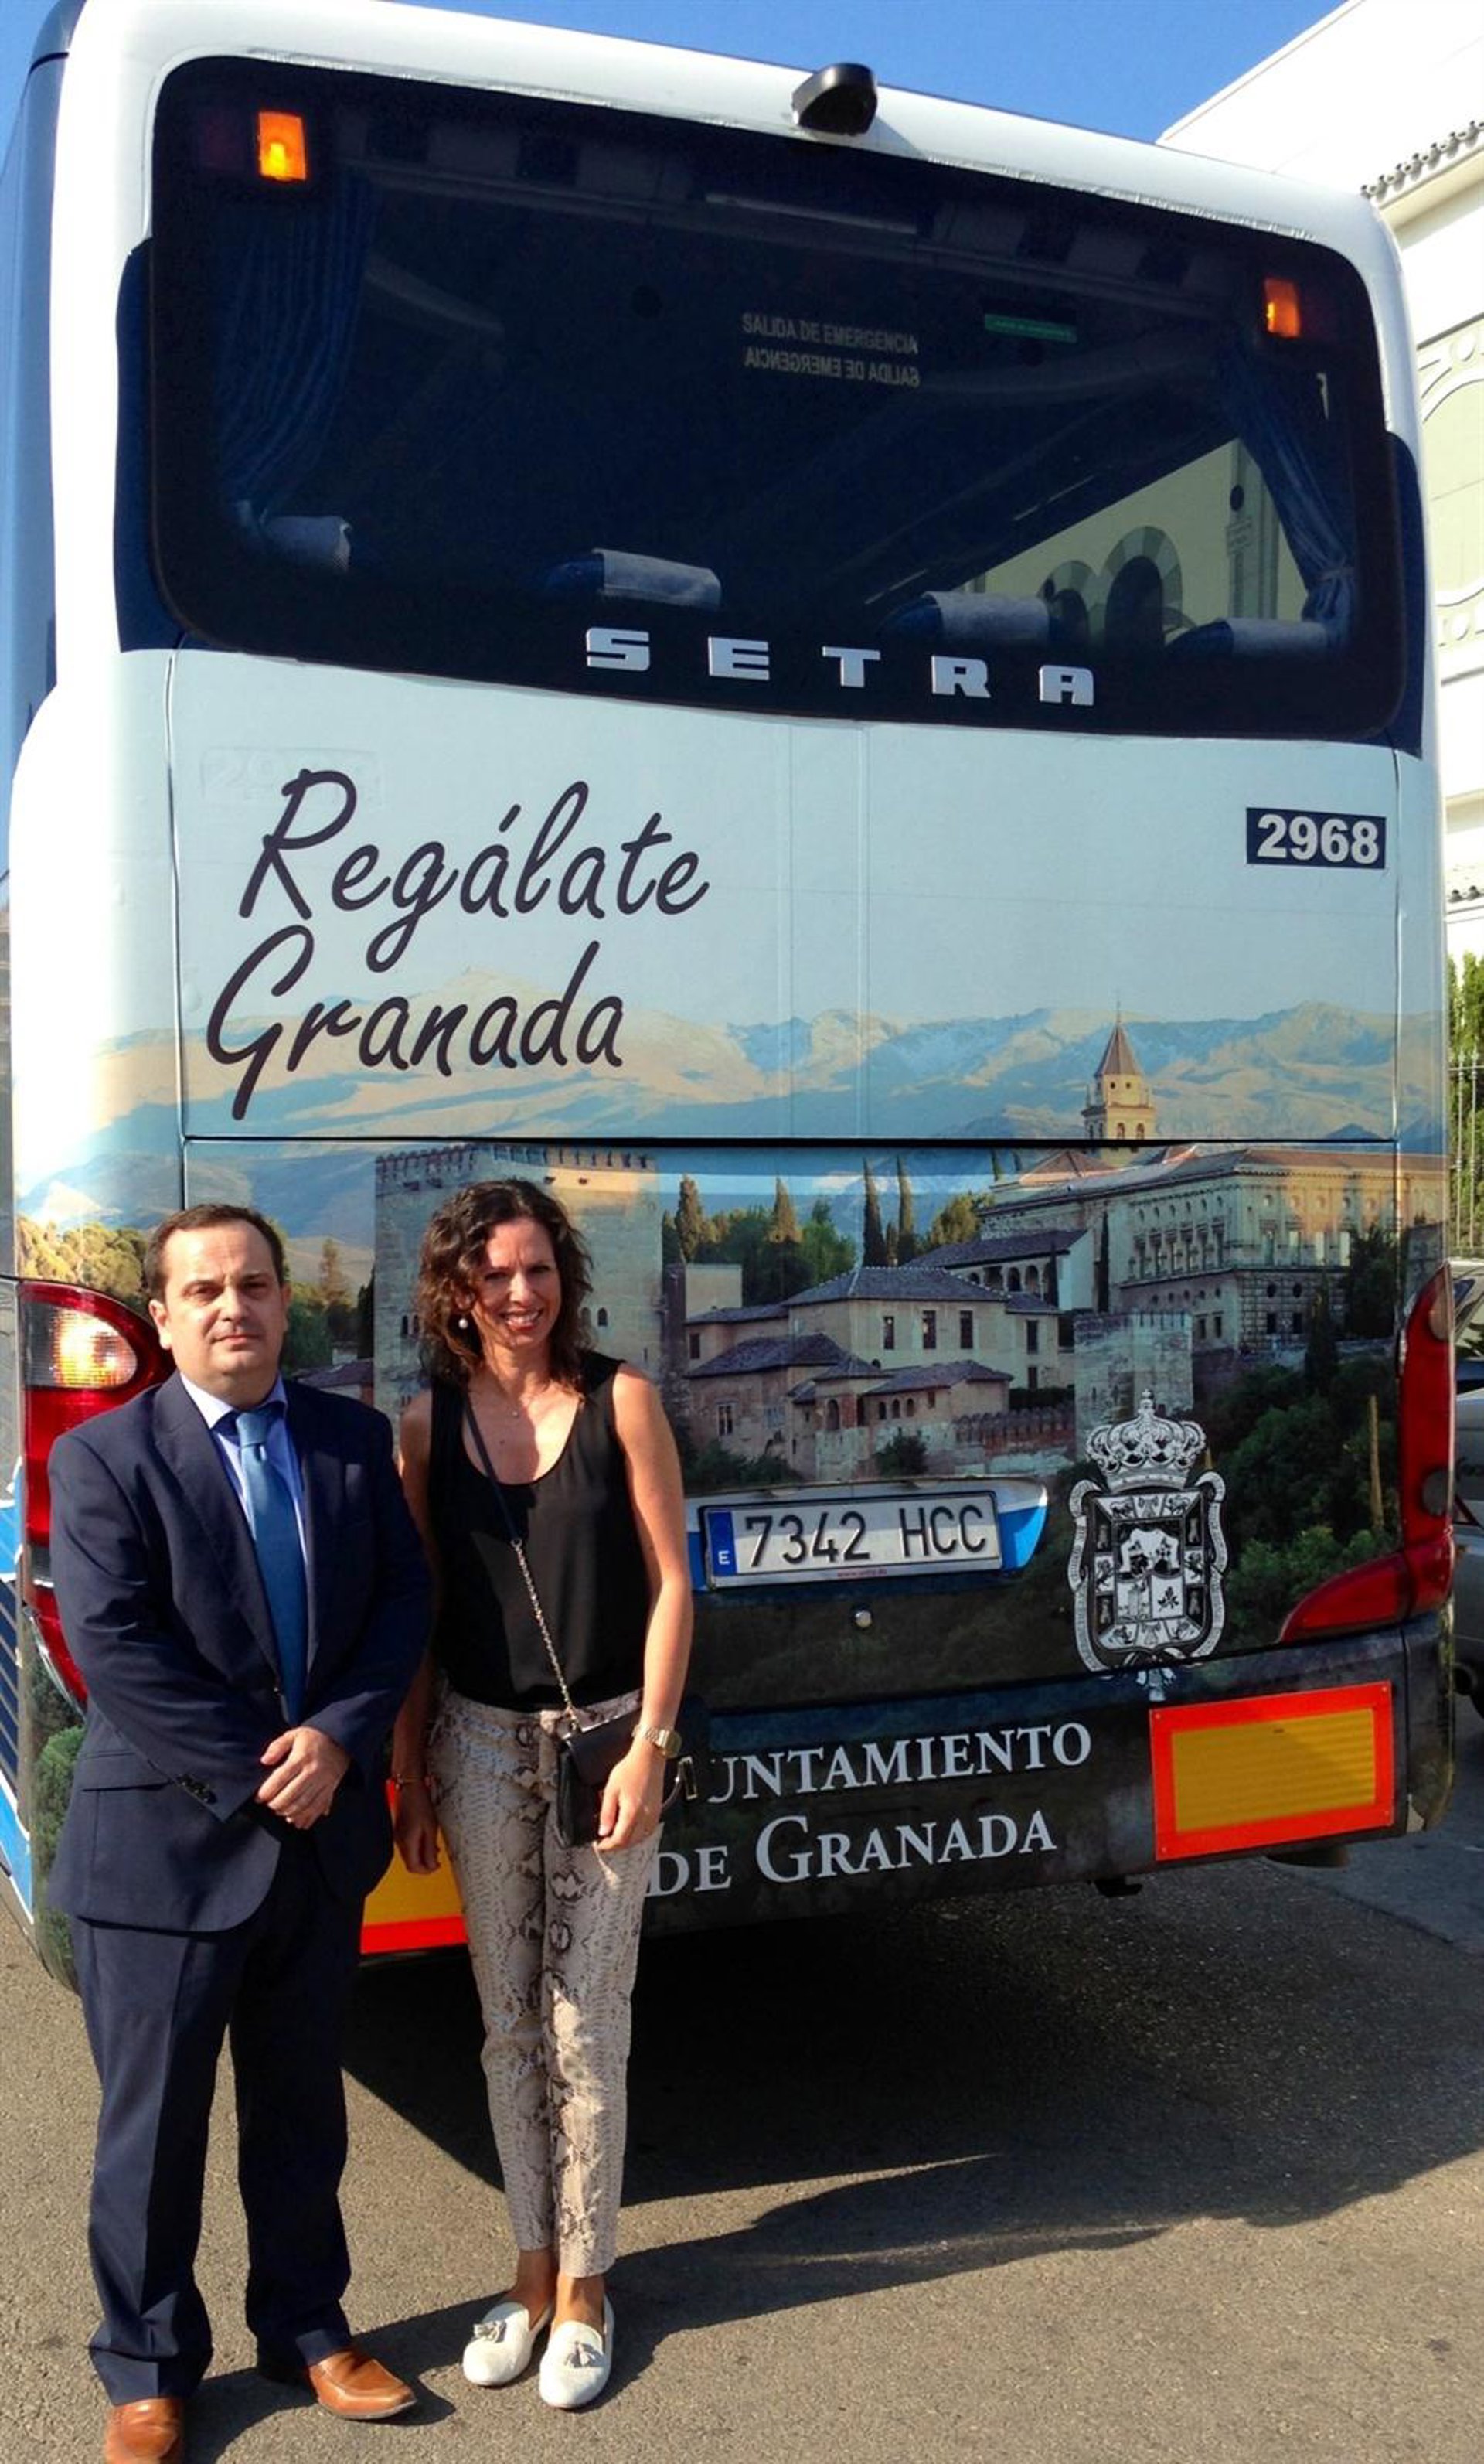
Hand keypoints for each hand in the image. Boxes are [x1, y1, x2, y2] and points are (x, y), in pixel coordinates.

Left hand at [256, 1725, 350, 1827]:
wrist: (341, 1741)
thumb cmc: (313, 1738)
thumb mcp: (293, 1735)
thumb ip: (277, 1747)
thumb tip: (264, 1761)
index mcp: (301, 1757)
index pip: (280, 1778)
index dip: (267, 1791)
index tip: (258, 1798)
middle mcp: (313, 1771)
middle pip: (291, 1794)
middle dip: (276, 1804)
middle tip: (269, 1805)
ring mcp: (323, 1781)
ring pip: (303, 1804)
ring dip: (289, 1812)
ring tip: (280, 1812)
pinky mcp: (330, 1789)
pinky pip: (317, 1807)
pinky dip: (306, 1817)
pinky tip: (296, 1820)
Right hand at [393, 1779, 440, 1873]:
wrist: (410, 1788)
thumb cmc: (421, 1804)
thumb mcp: (431, 1828)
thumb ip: (430, 1849)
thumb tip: (432, 1865)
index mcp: (407, 1843)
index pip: (414, 1867)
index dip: (426, 1871)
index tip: (437, 1866)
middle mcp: (400, 1842)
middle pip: (410, 1863)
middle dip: (425, 1864)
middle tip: (437, 1859)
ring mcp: (398, 1836)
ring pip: (409, 1855)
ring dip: (422, 1855)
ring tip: (435, 1848)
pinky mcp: (399, 1830)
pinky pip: (408, 1846)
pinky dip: (417, 1847)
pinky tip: (426, 1839)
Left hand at [596, 1739, 665, 1854]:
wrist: (648, 1759)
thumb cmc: (630, 1770)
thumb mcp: (610, 1790)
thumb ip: (606, 1813)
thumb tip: (603, 1831)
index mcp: (632, 1813)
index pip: (619, 1840)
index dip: (607, 1846)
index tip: (599, 1845)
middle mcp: (645, 1817)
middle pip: (630, 1842)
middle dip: (616, 1846)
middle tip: (605, 1842)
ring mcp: (653, 1815)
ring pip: (640, 1839)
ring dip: (627, 1842)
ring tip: (616, 1836)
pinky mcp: (657, 1811)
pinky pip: (648, 1831)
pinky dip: (638, 1835)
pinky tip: (632, 1830)